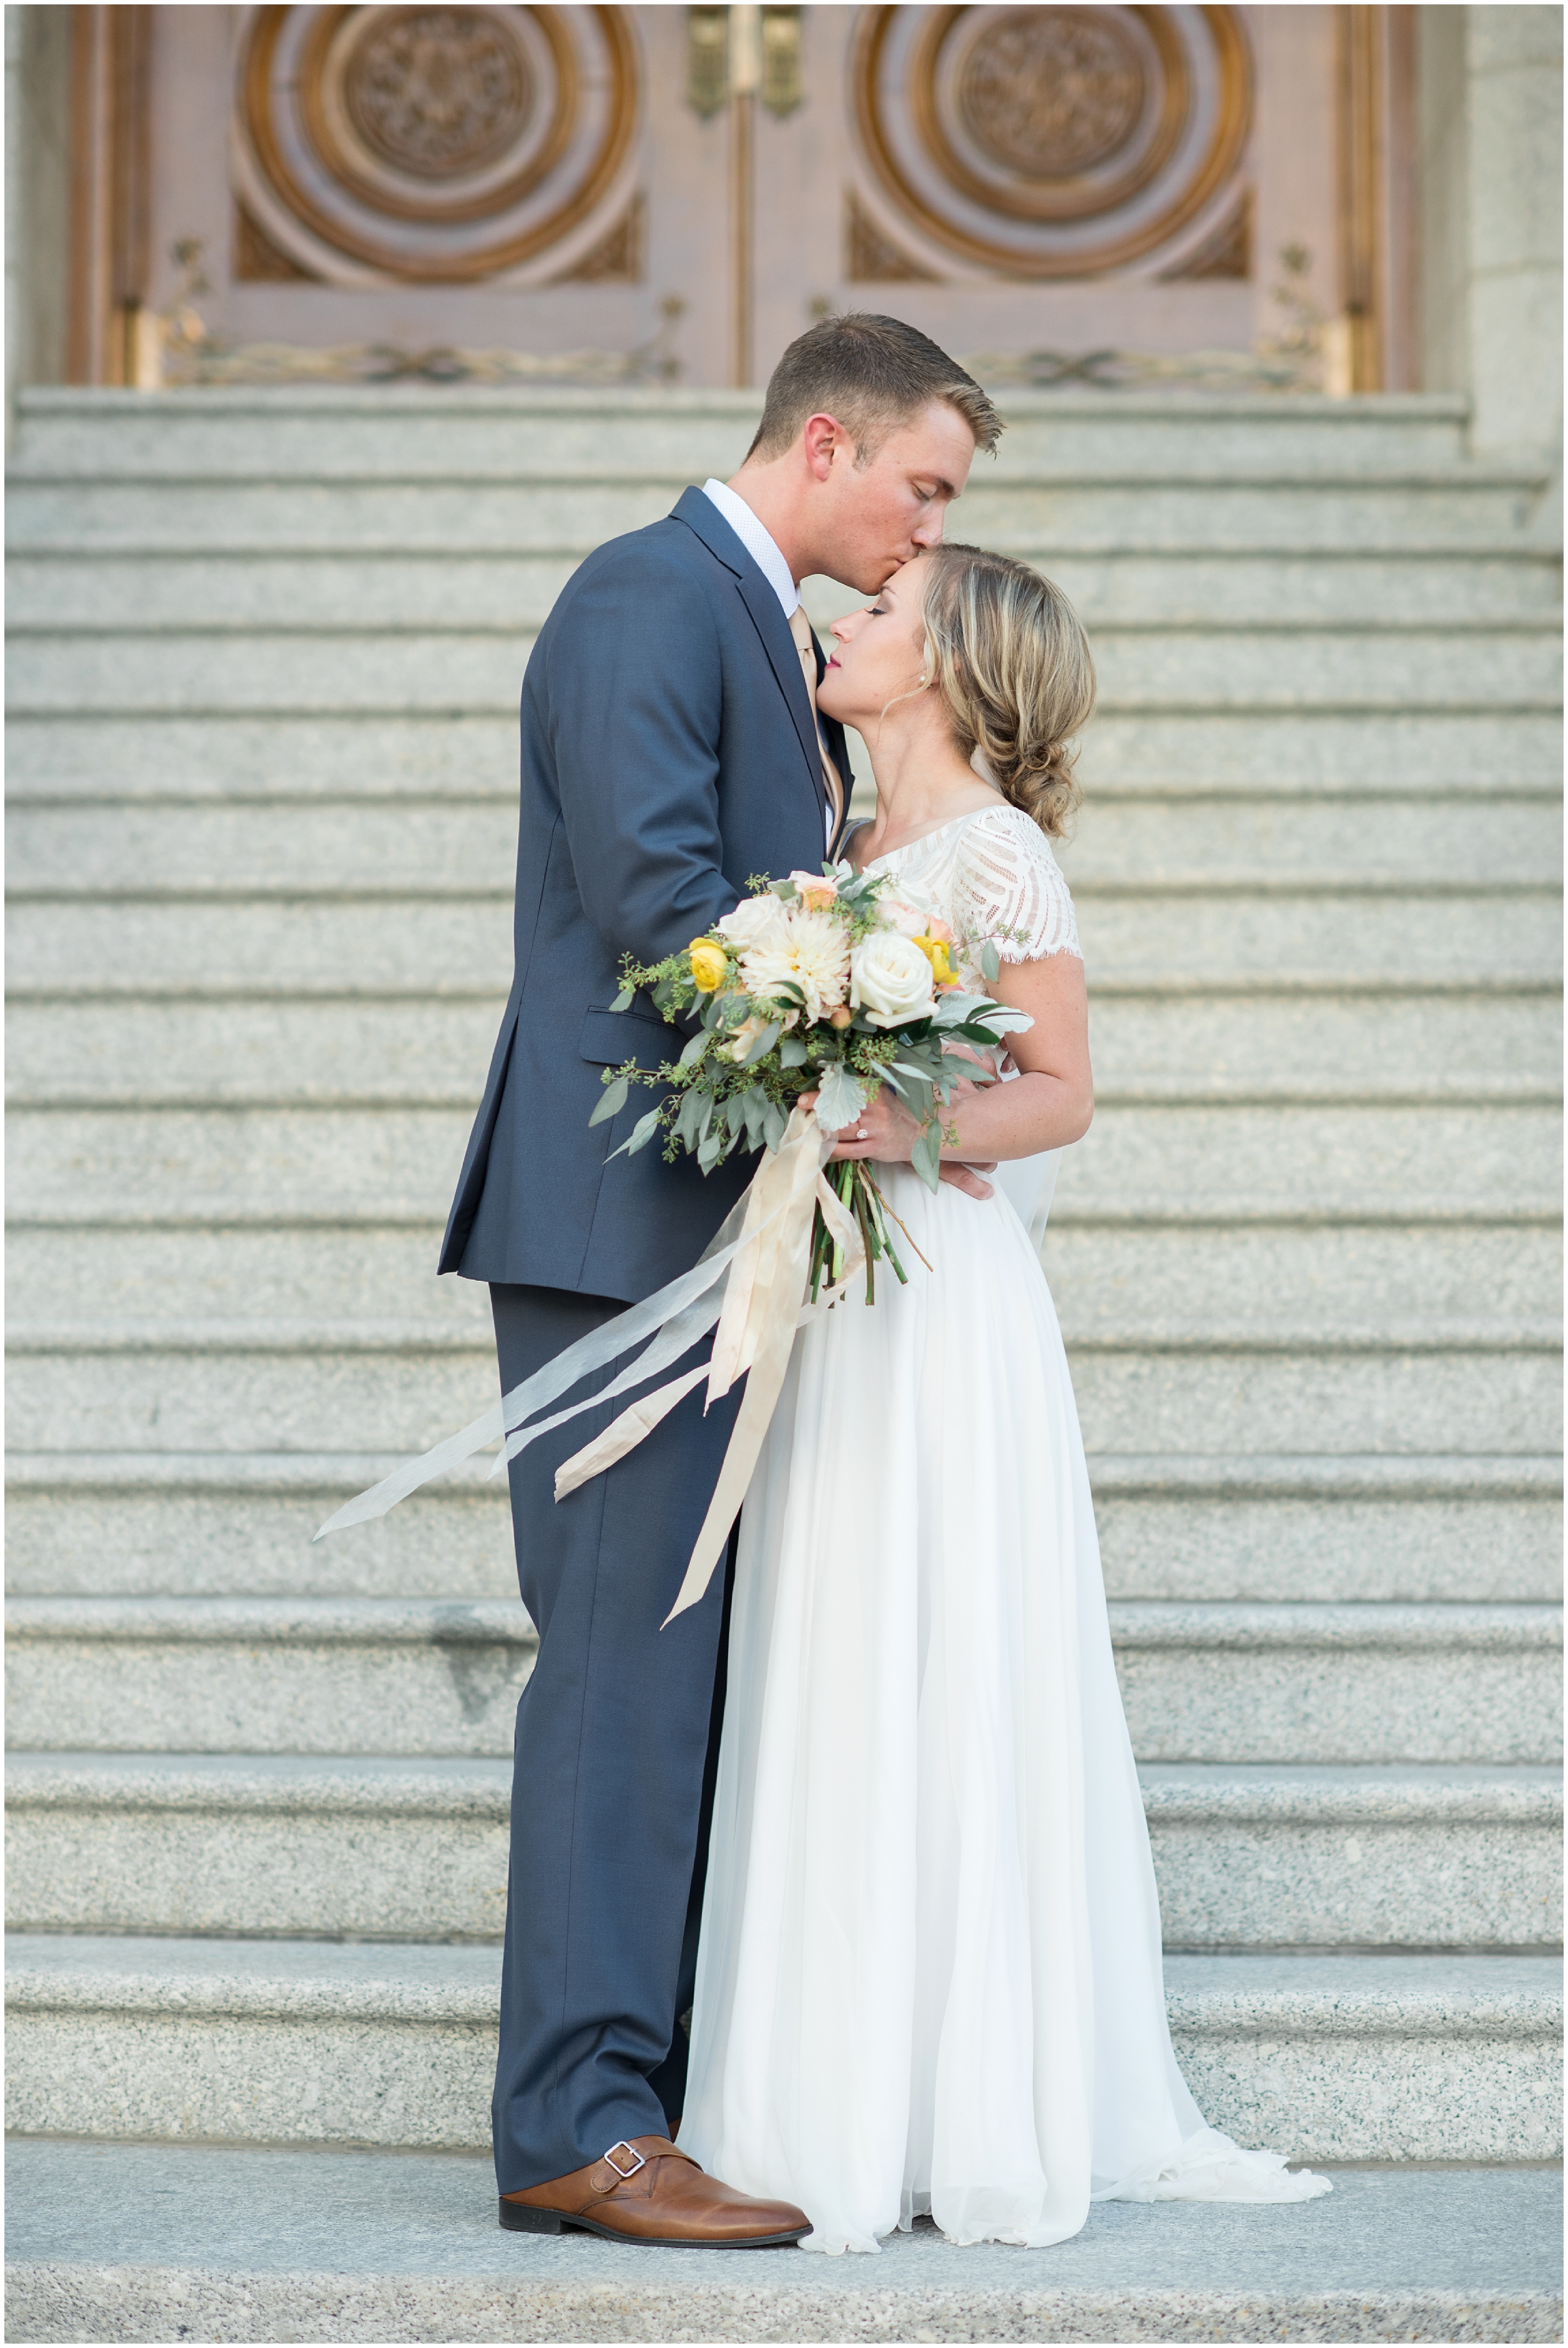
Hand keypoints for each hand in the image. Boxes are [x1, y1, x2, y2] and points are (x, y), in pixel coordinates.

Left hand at [798, 1086, 997, 1201]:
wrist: (925, 1133)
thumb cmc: (900, 1110)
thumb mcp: (887, 1089)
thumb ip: (870, 1075)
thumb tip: (853, 1059)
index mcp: (876, 1092)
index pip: (847, 1088)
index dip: (825, 1089)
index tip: (808, 1092)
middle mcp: (873, 1111)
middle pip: (839, 1108)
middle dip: (818, 1106)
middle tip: (802, 1103)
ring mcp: (873, 1132)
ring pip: (840, 1130)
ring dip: (821, 1128)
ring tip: (807, 1125)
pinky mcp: (873, 1149)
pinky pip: (847, 1151)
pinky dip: (831, 1150)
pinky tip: (820, 1148)